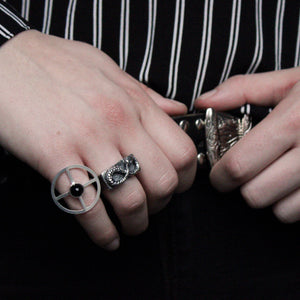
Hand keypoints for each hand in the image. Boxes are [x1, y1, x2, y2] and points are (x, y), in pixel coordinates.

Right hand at [0, 30, 196, 249]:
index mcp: (134, 103)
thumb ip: (146, 94)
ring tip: (131, 226)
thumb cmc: (55, 64)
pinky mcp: (55, 159)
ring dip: (135, 223)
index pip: (181, 152)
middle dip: (162, 204)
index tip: (177, 187)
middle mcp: (117, 123)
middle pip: (162, 182)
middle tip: (151, 207)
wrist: (1, 62)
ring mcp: (86, 142)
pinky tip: (107, 238)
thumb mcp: (108, 68)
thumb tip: (176, 112)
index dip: (186, 178)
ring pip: (129, 201)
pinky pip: (87, 208)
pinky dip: (102, 232)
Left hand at [195, 67, 299, 222]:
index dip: (220, 175)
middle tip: (247, 172)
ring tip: (276, 174)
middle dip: (243, 186)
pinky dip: (292, 204)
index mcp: (294, 121)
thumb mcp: (290, 81)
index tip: (219, 173)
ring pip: (279, 210)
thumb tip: (204, 101)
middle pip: (254, 194)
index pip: (238, 166)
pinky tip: (296, 183)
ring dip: (270, 196)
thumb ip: (242, 89)